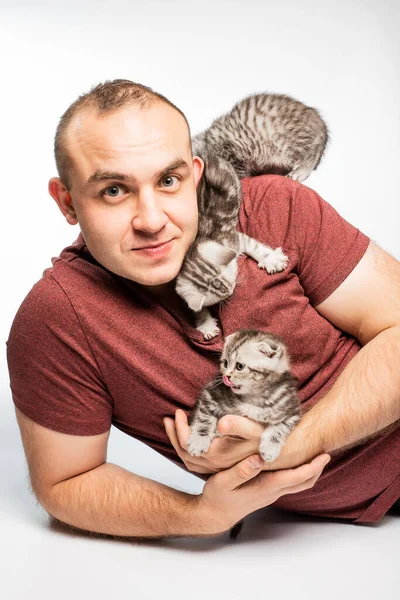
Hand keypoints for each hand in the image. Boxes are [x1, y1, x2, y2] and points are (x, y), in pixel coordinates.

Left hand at [163, 409, 264, 473]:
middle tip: (171, 416)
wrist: (285, 453)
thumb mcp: (256, 429)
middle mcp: (217, 464)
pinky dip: (189, 447)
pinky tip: (191, 434)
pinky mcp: (223, 463)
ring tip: (173, 423)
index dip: (181, 429)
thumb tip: (221, 423)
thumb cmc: (269, 436)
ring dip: (179, 441)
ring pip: (190, 459)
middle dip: (175, 434)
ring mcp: (219, 466)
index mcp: (221, 456)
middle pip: (186, 453)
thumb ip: (239, 426)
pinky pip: (198, 460)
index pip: (191, 445)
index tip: (179, 412)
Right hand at [197, 452, 331, 534]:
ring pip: (298, 484)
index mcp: (265, 486)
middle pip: (304, 482)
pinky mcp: (267, 492)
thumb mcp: (223, 481)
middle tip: (326, 451)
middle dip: (317, 468)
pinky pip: (290, 483)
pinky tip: (295, 461)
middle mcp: (272, 491)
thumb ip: (241, 471)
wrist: (215, 515)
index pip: (296, 477)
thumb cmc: (218, 497)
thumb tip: (259, 458)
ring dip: (309, 471)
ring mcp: (271, 494)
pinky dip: (298, 473)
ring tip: (315, 454)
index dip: (312, 466)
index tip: (324, 455)